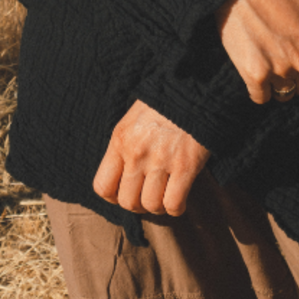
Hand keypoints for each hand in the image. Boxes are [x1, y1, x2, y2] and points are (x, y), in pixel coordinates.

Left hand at [93, 100, 210, 215]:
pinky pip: (174, 204)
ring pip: (151, 206)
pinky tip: (179, 199)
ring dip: (158, 207)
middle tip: (148, 195)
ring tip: (164, 196)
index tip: (126, 191)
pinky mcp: (185, 166)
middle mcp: (137, 153)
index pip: (102, 187)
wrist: (195, 91)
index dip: (114, 196)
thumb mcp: (133, 119)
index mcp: (120, 140)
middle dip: (138, 205)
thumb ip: (124, 146)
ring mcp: (161, 161)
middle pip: (127, 202)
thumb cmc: (163, 105)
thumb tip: (119, 176)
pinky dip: (176, 208)